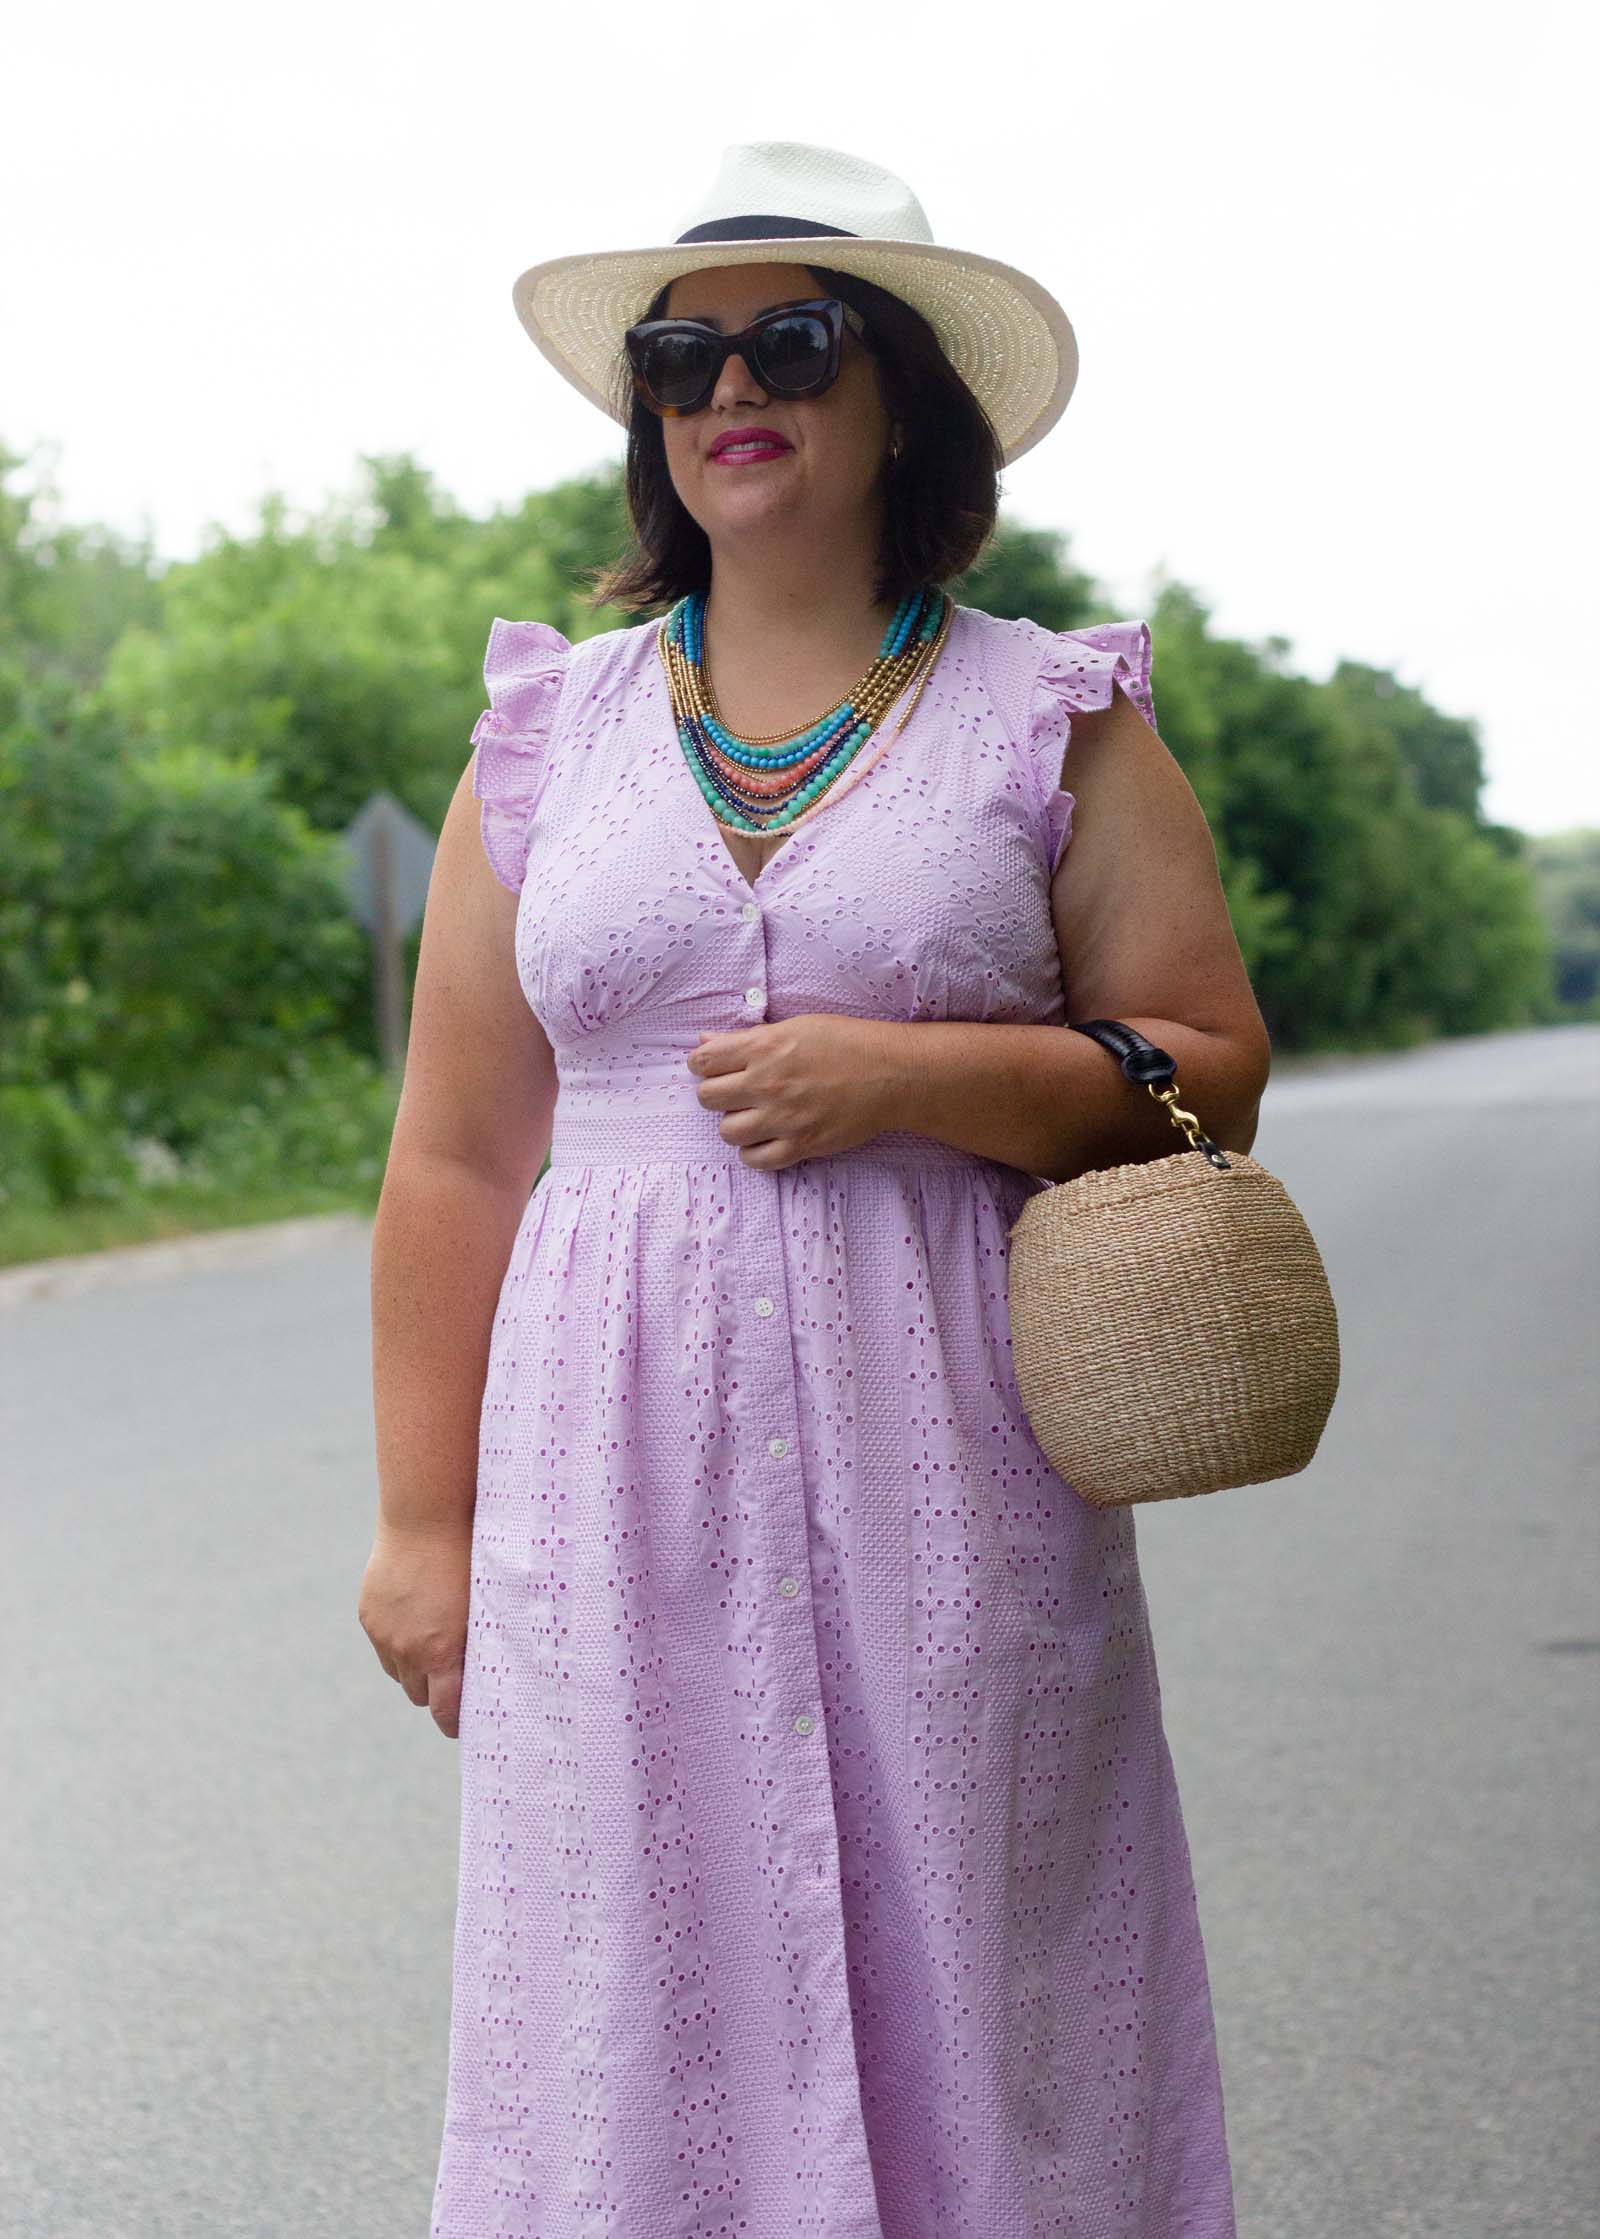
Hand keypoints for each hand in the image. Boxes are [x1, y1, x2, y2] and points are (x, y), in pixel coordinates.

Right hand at [357, 1523, 472, 1739]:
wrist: (425, 1520)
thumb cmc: (468, 1560)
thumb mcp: (482, 1608)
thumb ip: (478, 1647)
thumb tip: (489, 1676)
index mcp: (441, 1652)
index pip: (444, 1712)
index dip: (453, 1723)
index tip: (464, 1725)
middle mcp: (408, 1650)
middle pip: (419, 1696)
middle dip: (435, 1692)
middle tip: (454, 1678)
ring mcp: (385, 1635)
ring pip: (399, 1674)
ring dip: (414, 1669)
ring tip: (434, 1646)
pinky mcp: (370, 1617)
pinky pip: (384, 1648)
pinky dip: (397, 1644)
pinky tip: (416, 1621)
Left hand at [685, 1012, 902, 1169]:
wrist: (892, 1074)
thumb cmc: (847, 1043)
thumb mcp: (795, 1027)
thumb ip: (748, 1038)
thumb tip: (706, 1040)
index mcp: (764, 1047)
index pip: (703, 1060)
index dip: (702, 1063)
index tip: (713, 1067)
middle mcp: (767, 1083)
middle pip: (708, 1097)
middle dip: (716, 1093)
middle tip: (736, 1091)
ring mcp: (783, 1118)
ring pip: (727, 1131)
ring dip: (735, 1123)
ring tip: (754, 1115)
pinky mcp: (801, 1145)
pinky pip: (755, 1160)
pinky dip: (754, 1152)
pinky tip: (766, 1138)